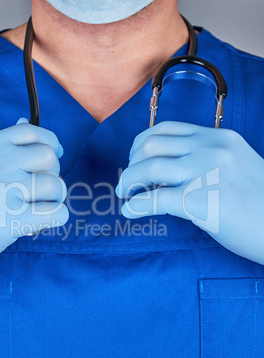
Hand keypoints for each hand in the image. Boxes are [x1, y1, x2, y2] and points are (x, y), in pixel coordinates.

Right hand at [0, 119, 67, 302]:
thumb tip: (24, 121)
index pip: (31, 131)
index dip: (50, 143)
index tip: (52, 158)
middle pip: (49, 157)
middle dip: (52, 174)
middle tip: (40, 191)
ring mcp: (4, 192)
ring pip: (56, 185)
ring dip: (55, 199)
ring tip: (39, 210)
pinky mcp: (10, 222)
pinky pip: (57, 214)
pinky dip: (57, 219)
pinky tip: (41, 223)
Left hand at [116, 121, 263, 263]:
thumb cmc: (258, 202)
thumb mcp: (234, 166)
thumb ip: (203, 161)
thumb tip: (164, 175)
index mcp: (217, 138)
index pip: (166, 129)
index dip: (141, 142)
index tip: (134, 158)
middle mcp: (210, 148)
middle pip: (151, 145)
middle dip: (131, 162)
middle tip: (127, 180)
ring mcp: (205, 172)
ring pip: (148, 167)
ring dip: (128, 180)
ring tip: (123, 193)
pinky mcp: (200, 200)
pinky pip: (154, 199)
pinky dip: (136, 206)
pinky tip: (130, 212)